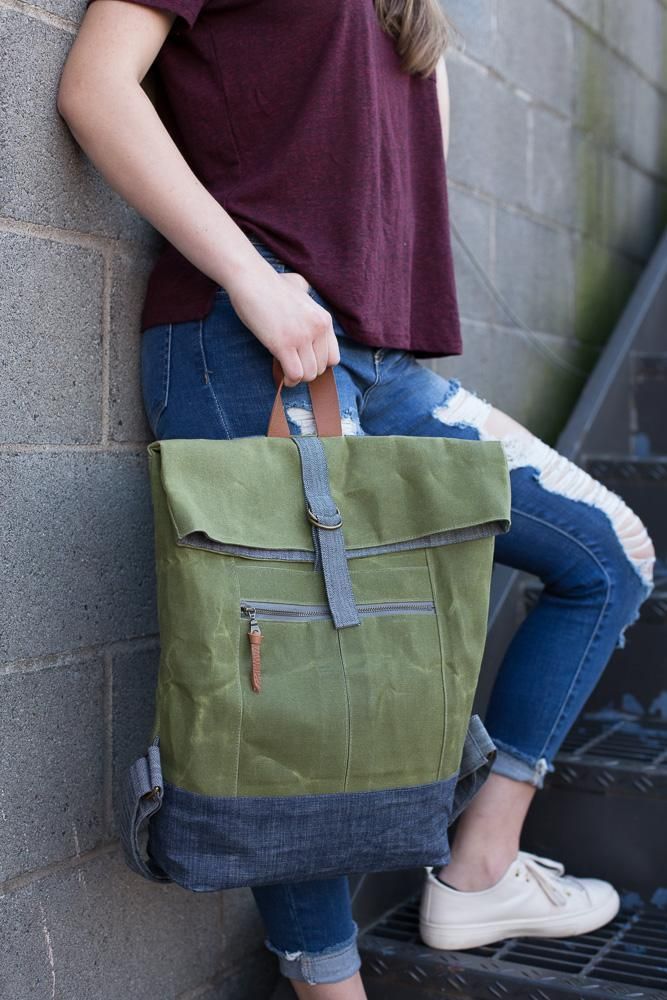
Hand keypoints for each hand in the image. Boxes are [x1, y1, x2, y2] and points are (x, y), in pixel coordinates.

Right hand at [228, 264, 340, 386]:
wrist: (251, 280)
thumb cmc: (271, 284)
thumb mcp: (300, 287)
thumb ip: (308, 297)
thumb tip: (304, 297)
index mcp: (324, 319)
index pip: (333, 357)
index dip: (318, 364)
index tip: (305, 362)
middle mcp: (317, 329)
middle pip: (321, 369)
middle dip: (306, 371)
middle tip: (292, 366)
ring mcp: (301, 337)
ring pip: (309, 375)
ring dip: (297, 378)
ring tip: (287, 372)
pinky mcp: (283, 344)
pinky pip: (294, 374)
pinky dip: (289, 380)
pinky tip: (282, 376)